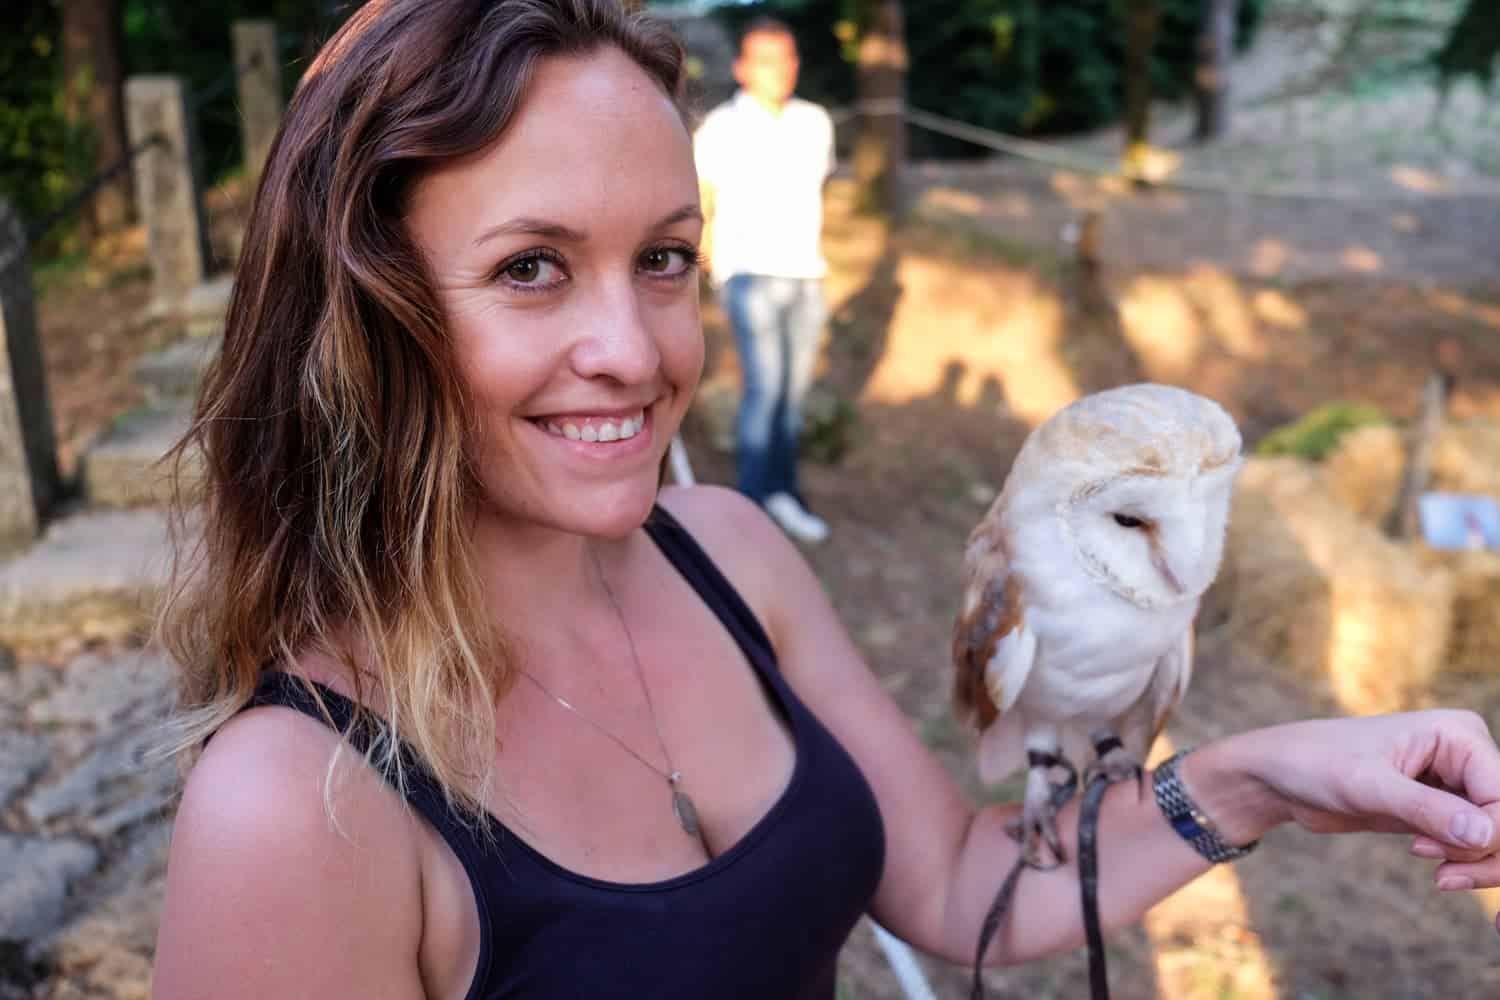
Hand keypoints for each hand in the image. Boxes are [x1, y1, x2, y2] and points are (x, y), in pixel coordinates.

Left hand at [1242, 710, 1499, 900]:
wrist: (1281, 777)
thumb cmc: (1315, 763)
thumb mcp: (1367, 786)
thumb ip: (1426, 809)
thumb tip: (1486, 834)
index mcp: (1459, 734)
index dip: (1492, 835)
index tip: (1444, 858)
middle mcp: (1467, 755)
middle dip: (1489, 855)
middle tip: (1446, 878)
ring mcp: (1458, 783)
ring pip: (1497, 835)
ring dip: (1478, 863)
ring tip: (1440, 876)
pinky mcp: (1442, 809)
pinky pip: (1477, 843)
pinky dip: (1466, 862)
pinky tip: (1431, 865)